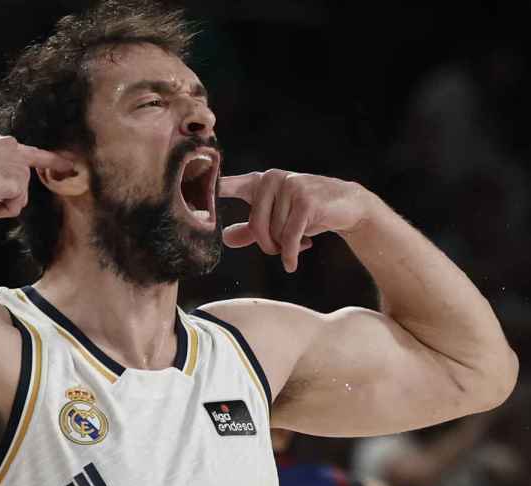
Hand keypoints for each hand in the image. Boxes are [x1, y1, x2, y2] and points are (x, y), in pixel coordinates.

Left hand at [220, 169, 373, 271]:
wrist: (346, 205)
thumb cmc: (307, 213)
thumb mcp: (276, 222)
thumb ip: (250, 230)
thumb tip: (226, 238)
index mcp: (258, 183)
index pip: (228, 184)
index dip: (209, 189)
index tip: (184, 188)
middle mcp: (271, 179)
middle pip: (255, 225)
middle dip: (268, 245)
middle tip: (283, 248)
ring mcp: (289, 185)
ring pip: (274, 233)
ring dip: (285, 247)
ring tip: (300, 241)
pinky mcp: (305, 198)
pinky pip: (289, 236)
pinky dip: (290, 254)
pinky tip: (294, 261)